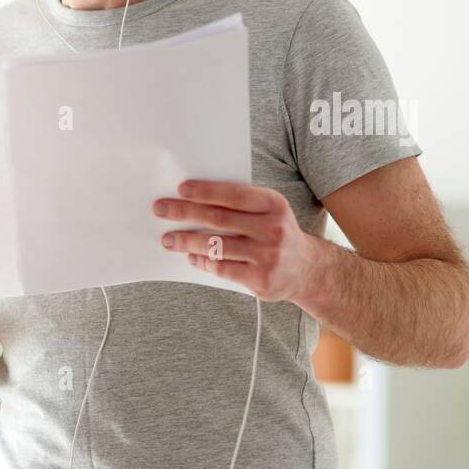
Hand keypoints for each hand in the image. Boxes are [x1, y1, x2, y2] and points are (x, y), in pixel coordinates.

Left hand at [153, 180, 318, 302]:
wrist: (307, 270)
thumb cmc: (275, 234)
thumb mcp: (268, 212)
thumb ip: (239, 205)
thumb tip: (192, 200)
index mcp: (274, 205)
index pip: (234, 194)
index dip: (205, 191)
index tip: (180, 189)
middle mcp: (273, 229)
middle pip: (219, 218)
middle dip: (185, 212)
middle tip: (160, 209)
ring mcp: (268, 256)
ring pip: (216, 246)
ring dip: (186, 241)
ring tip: (168, 238)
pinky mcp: (260, 280)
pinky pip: (222, 268)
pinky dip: (202, 261)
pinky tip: (191, 256)